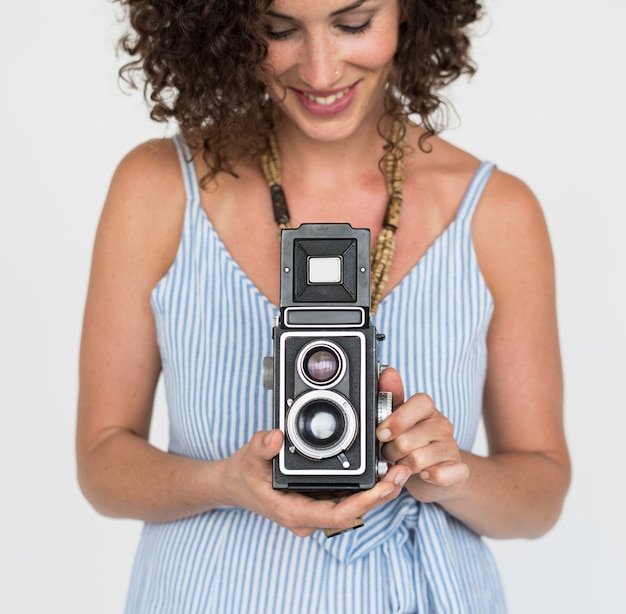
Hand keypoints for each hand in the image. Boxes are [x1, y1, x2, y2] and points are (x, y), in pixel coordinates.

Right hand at [219, 429, 411, 536]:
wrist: (234, 486)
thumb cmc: (242, 475)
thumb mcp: (247, 457)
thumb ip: (260, 447)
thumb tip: (274, 437)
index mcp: (293, 511)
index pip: (335, 515)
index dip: (362, 504)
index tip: (382, 487)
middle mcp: (308, 517)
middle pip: (352, 512)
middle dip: (380, 495)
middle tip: (401, 471)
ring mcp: (314, 511)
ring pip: (354, 507)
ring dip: (378, 492)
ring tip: (400, 469)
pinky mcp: (319, 502)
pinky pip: (347, 499)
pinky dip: (366, 487)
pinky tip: (382, 470)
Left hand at [376, 368, 469, 502]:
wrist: (435, 472)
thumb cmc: (412, 441)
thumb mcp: (397, 418)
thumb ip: (390, 395)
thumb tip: (388, 372)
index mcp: (427, 409)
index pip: (419, 404)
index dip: (397, 420)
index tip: (382, 433)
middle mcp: (442, 425)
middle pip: (408, 438)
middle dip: (391, 450)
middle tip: (389, 452)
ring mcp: (452, 448)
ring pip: (418, 459)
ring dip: (403, 466)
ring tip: (402, 464)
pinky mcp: (459, 470)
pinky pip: (443, 475)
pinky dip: (430, 477)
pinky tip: (424, 475)